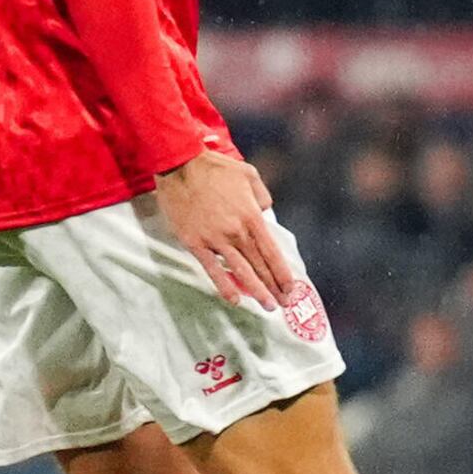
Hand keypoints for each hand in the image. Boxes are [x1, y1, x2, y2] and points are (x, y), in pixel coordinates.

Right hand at [157, 150, 292, 309]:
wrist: (181, 166)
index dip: (282, 272)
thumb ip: (262, 196)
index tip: (292, 287)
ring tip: (268, 307)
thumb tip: (265, 212)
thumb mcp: (250, 176)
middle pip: (260, 265)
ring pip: (240, 271)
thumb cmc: (216, 169)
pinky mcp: (195, 243)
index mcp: (252, 217)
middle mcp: (237, 232)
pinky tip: (235, 300)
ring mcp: (215, 239)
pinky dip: (224, 285)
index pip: (272, 251)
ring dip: (256, 291)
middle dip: (274, 286)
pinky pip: (212, 269)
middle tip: (285, 304)